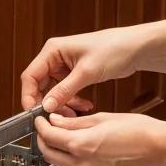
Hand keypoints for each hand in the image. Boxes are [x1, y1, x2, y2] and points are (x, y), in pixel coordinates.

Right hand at [20, 27, 145, 114]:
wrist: (136, 48)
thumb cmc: (114, 48)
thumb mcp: (86, 72)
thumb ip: (64, 91)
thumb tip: (46, 106)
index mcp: (53, 50)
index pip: (30, 76)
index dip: (29, 96)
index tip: (34, 113)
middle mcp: (56, 57)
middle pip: (39, 85)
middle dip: (46, 103)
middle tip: (54, 118)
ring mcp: (65, 66)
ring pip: (53, 91)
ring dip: (61, 105)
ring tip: (73, 114)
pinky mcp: (75, 74)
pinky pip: (65, 92)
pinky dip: (72, 101)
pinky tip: (84, 106)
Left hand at [34, 111, 165, 165]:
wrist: (163, 152)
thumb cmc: (141, 131)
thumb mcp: (104, 119)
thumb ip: (76, 123)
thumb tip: (56, 121)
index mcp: (81, 145)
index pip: (49, 136)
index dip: (40, 127)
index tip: (40, 120)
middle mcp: (83, 165)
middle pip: (49, 155)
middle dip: (43, 141)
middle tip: (46, 130)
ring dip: (55, 156)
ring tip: (61, 143)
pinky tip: (79, 155)